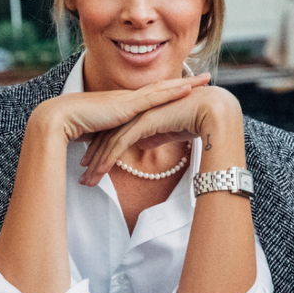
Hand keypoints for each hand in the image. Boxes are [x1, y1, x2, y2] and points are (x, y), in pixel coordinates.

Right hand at [33, 73, 210, 143]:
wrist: (61, 119)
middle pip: (163, 88)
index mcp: (125, 104)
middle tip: (206, 77)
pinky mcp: (127, 105)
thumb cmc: (75, 128)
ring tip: (205, 79)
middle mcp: (129, 97)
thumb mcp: (101, 135)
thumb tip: (117, 150)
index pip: (153, 96)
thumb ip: (112, 139)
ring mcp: (129, 99)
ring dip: (186, 83)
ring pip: (163, 88)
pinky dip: (172, 91)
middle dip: (185, 82)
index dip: (171, 91)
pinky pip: (155, 96)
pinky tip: (187, 88)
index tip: (189, 87)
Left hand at [79, 85, 241, 185]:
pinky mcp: (142, 123)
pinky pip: (120, 144)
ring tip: (87, 181)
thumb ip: (153, 136)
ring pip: (109, 142)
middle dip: (93, 160)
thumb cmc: (194, 120)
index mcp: (139, 114)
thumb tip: (143, 143)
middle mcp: (134, 113)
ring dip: (96, 164)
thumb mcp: (167, 131)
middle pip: (106, 138)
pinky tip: (99, 172)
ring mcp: (137, 117)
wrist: (210, 110)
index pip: (114, 134)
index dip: (101, 151)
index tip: (91, 167)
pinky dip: (108, 159)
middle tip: (83, 178)